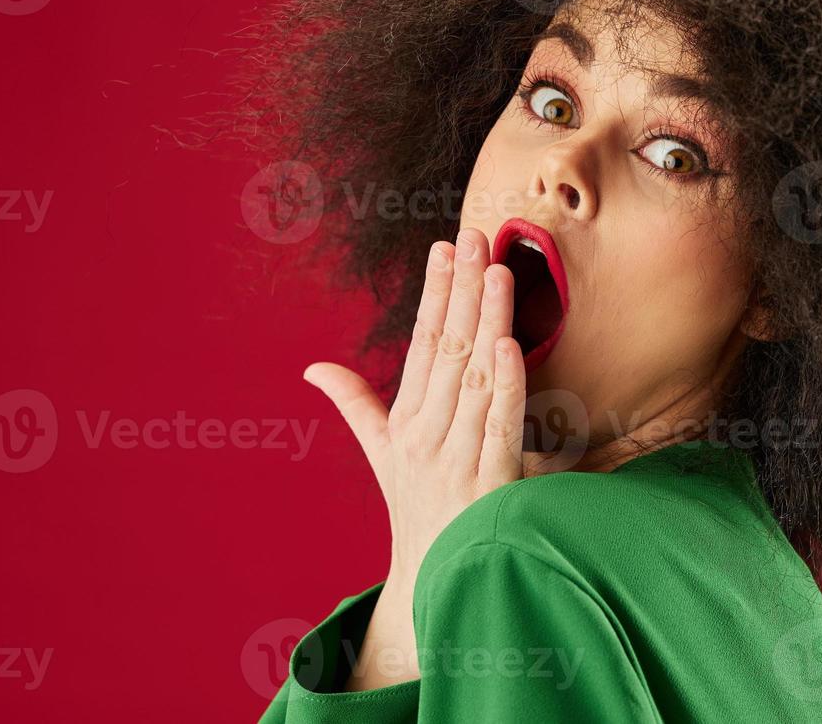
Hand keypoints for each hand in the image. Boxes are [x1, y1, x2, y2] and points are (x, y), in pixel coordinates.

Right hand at [302, 227, 526, 689]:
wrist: (434, 586)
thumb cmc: (415, 511)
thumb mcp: (382, 455)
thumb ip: (355, 405)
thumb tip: (313, 367)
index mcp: (406, 422)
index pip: (423, 344)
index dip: (434, 294)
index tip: (442, 247)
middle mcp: (426, 436)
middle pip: (448, 350)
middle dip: (461, 289)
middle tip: (473, 234)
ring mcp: (456, 460)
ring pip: (473, 379)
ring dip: (486, 322)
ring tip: (495, 270)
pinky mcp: (489, 486)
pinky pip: (497, 428)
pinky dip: (503, 386)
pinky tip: (507, 346)